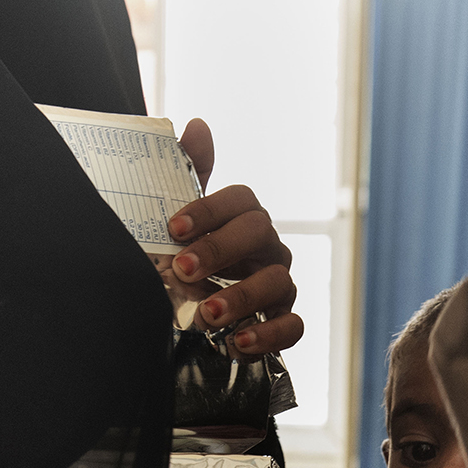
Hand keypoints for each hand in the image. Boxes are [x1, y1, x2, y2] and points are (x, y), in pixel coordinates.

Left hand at [152, 117, 303, 355]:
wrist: (181, 328)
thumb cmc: (181, 271)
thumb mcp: (173, 229)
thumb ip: (186, 178)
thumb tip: (198, 124)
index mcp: (241, 221)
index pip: (241, 199)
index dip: (210, 209)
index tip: (173, 228)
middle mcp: (266, 249)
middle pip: (261, 232)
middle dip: (220, 251)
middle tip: (181, 270)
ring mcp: (279, 286)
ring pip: (279, 281)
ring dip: (242, 297)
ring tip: (207, 315)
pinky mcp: (283, 323)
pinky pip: (294, 326)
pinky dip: (269, 335)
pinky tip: (237, 344)